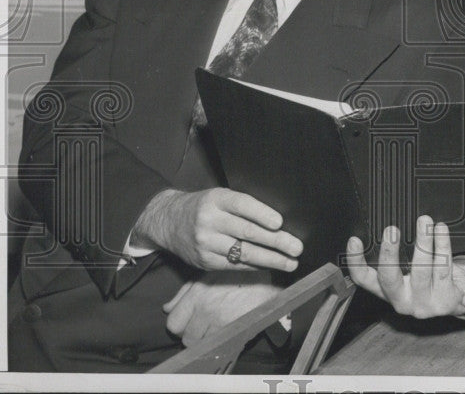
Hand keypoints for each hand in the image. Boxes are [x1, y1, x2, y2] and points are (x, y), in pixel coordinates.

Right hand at [132, 188, 302, 271]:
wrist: (168, 221)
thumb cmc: (204, 206)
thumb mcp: (219, 197)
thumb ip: (242, 206)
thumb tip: (278, 222)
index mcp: (216, 199)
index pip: (242, 205)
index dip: (262, 214)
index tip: (281, 223)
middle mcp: (210, 221)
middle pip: (247, 232)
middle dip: (276, 242)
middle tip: (297, 247)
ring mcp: (206, 243)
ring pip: (243, 253)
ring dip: (271, 259)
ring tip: (290, 263)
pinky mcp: (204, 261)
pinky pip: (234, 265)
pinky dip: (255, 266)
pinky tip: (270, 266)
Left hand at [162, 270, 280, 346]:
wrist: (266, 279)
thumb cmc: (236, 275)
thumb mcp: (208, 275)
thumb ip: (185, 292)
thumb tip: (167, 308)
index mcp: (197, 294)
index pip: (173, 322)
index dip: (180, 325)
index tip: (187, 323)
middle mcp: (205, 308)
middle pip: (186, 337)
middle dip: (192, 334)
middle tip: (202, 327)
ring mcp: (219, 320)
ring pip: (199, 344)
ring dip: (204, 340)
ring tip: (214, 330)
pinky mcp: (233, 328)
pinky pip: (216, 345)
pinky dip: (219, 342)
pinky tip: (224, 331)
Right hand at [346, 215, 464, 318]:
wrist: (458, 300)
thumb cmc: (431, 280)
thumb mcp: (409, 271)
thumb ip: (398, 256)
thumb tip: (389, 226)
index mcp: (388, 291)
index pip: (364, 279)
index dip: (355, 261)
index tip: (354, 240)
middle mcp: (402, 300)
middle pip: (389, 278)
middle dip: (389, 253)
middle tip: (391, 230)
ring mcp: (423, 303)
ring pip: (421, 270)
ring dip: (422, 242)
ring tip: (424, 221)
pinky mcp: (444, 301)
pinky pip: (444, 268)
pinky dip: (443, 245)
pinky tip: (441, 230)